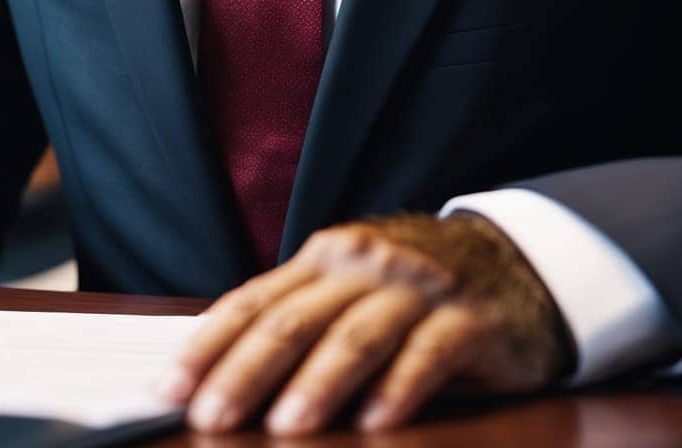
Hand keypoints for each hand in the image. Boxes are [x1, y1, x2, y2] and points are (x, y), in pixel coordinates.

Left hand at [160, 212, 574, 433]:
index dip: (209, 347)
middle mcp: (364, 265)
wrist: (511, 263)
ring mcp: (416, 289)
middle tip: (213, 417)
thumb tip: (218, 379)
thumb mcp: (351, 289)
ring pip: (357, 335)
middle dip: (248, 372)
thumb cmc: (410, 289)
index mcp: (325, 257)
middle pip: (296, 320)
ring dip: (318, 383)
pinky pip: (427, 354)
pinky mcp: (465, 320)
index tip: (170, 391)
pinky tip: (376, 421)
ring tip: (287, 426)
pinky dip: (399, 386)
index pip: (255, 302)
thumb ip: (298, 319)